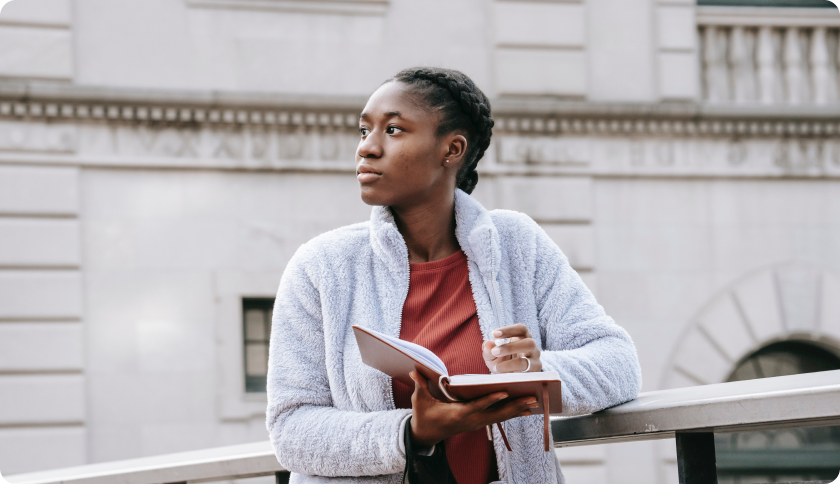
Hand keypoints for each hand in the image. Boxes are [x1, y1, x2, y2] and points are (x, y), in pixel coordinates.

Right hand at [408, 370, 537, 448]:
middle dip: (515, 406)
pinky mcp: (478, 423)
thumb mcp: (419, 401)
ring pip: (500, 417)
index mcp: (458, 414)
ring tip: (534, 402)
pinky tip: (525, 409)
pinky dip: (512, 413)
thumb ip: (420, 385)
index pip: (477, 407)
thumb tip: (414, 370)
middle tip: (532, 398)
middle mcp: (471, 421)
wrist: (426, 435)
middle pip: (496, 414)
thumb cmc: (424, 416)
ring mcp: (476, 423)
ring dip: (517, 409)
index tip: (505, 393)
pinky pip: (498, 418)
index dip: (491, 400)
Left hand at [482, 324, 542, 373]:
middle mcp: (531, 346)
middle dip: (511, 347)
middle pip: (529, 342)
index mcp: (522, 337)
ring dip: (511, 362)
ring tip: (497, 366)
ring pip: (528, 360)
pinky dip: (513, 372)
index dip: (509, 330)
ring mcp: (535, 359)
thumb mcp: (491, 356)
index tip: (494, 334)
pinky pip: (527, 371)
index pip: (521, 329)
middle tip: (495, 351)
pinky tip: (503, 373)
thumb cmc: (501, 362)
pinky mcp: (535, 371)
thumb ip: (488, 350)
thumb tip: (488, 344)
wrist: (508, 379)